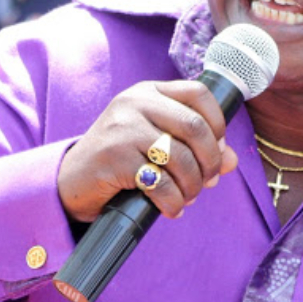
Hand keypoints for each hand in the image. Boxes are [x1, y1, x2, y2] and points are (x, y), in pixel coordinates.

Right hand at [57, 80, 238, 221]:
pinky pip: (160, 182)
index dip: (218, 123)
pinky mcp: (114, 158)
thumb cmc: (120, 159)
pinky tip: (172, 208)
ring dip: (192, 185)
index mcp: (149, 92)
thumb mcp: (156, 143)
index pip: (198, 93)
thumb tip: (231, 160)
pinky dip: (173, 201)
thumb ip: (194, 146)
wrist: (71, 180)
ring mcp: (123, 129)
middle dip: (210, 160)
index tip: (218, 148)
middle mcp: (136, 103)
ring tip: (188, 197)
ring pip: (181, 157)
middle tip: (208, 181)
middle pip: (195, 127)